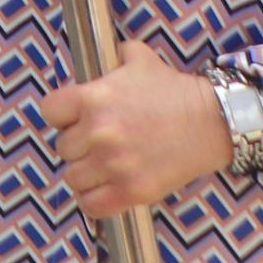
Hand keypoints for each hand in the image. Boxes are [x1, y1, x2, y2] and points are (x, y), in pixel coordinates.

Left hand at [46, 42, 235, 215]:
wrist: (213, 122)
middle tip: (98, 144)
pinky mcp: (133, 190)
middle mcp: (98, 132)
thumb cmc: (175, 91)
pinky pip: (93, 205)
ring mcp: (114, 164)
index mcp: (91, 98)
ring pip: (73, 177)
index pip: (49, 112)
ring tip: (102, 167)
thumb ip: (113, 57)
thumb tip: (104, 57)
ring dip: (86, 173)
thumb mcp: (138, 59)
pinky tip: (103, 191)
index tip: (74, 119)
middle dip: (79, 145)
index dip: (61, 116)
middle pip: (63, 147)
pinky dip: (93, 201)